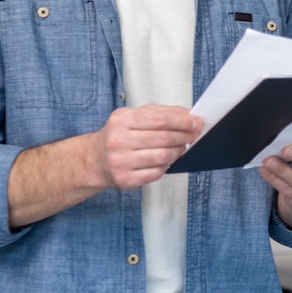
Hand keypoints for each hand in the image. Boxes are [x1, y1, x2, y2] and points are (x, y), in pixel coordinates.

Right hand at [86, 105, 203, 189]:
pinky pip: (156, 173)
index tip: (198, 123)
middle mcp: (118, 140)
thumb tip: (189, 115)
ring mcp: (120, 162)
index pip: (160, 120)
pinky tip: (166, 161)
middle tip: (194, 135)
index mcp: (122, 120)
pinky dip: (166, 166)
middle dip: (185, 136)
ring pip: (162, 157)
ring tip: (181, 148)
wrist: (94, 160)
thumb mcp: (134, 116)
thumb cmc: (120, 135)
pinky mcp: (125, 179)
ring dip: (178, 152)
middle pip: (163, 138)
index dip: (183, 122)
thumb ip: (162, 112)